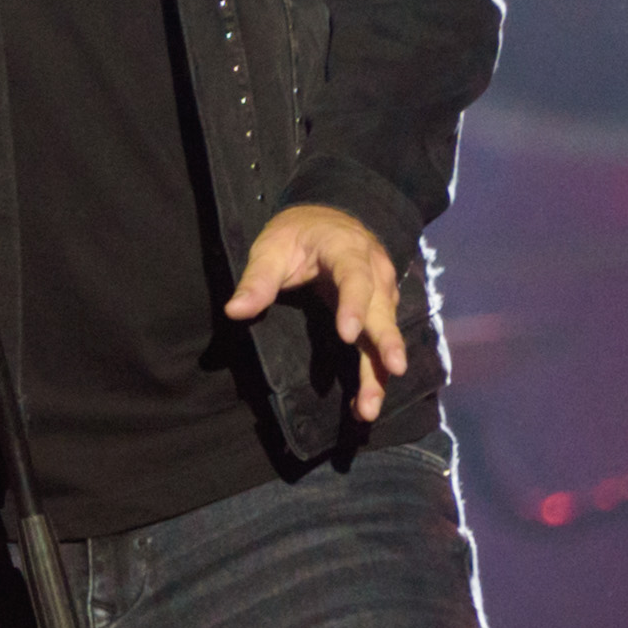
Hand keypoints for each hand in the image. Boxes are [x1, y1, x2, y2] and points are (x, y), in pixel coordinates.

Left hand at [225, 200, 413, 422]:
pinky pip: (379, 344)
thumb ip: (257, 279)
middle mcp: (375, 272)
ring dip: (379, 371)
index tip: (348, 335)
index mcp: (347, 250)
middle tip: (393, 370)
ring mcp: (382, 293)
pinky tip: (365, 403)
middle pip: (382, 310)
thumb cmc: (297, 233)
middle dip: (386, 342)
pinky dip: (375, 373)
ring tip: (369, 408)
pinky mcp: (379, 312)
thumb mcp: (272, 246)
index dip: (354, 305)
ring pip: (385, 333)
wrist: (330, 219)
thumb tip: (234, 311)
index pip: (354, 277)